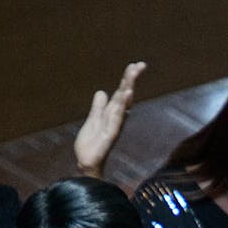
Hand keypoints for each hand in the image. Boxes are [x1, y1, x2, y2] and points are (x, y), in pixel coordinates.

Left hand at [73, 61, 145, 177]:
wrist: (86, 163)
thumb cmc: (90, 145)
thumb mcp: (92, 120)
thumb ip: (98, 107)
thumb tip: (102, 92)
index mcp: (111, 113)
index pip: (121, 93)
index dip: (127, 79)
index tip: (135, 65)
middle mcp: (116, 117)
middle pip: (125, 95)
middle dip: (131, 79)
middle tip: (140, 64)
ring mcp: (114, 125)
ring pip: (123, 103)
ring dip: (128, 88)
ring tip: (133, 74)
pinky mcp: (110, 135)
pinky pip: (117, 118)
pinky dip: (122, 106)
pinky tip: (126, 95)